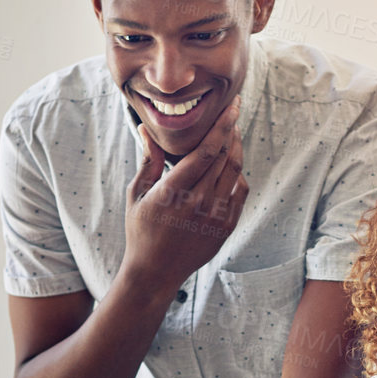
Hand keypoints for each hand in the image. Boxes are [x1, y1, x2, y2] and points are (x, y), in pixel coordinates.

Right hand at [123, 97, 248, 289]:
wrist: (156, 272)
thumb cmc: (142, 230)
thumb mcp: (137, 194)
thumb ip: (147, 161)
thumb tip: (146, 130)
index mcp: (174, 191)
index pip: (206, 150)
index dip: (222, 125)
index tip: (233, 106)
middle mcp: (198, 202)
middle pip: (225, 155)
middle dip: (231, 130)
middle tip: (232, 114)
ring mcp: (215, 216)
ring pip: (235, 171)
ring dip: (237, 148)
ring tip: (233, 134)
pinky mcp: (226, 227)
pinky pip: (239, 191)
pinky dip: (237, 174)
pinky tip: (230, 165)